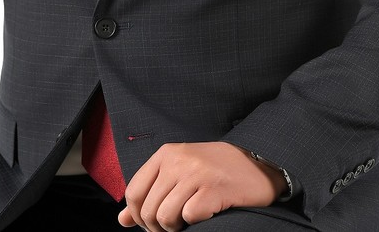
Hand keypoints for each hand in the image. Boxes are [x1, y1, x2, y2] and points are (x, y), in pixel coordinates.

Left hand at [117, 141, 285, 230]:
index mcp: (166, 154)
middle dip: (157, 228)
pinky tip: (205, 214)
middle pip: (147, 209)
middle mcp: (178, 160)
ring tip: (186, 222)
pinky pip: (189, 216)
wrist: (256, 163)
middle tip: (173, 227)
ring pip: (165, 216)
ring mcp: (196, 173)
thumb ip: (149, 192)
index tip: (152, 224)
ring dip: (174, 228)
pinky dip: (194, 222)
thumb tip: (122, 221)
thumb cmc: (213, 170)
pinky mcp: (214, 188)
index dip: (138, 217)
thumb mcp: (178, 173)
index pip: (133, 192)